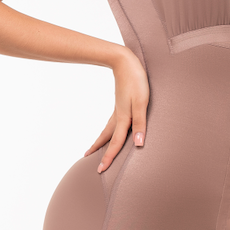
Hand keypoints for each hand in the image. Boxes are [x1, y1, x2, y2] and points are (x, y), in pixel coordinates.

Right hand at [84, 47, 149, 171]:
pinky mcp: (121, 102)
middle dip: (99, 149)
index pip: (117, 142)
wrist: (125, 59)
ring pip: (108, 128)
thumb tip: (138, 144)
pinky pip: (113, 120)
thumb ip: (140, 123)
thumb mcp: (141, 102)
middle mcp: (118, 115)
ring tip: (94, 146)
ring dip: (101, 139)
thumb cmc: (136, 80)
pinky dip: (109, 129)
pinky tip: (113, 126)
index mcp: (123, 118)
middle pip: (107, 136)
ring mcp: (118, 108)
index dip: (109, 157)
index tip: (100, 170)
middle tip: (87, 159)